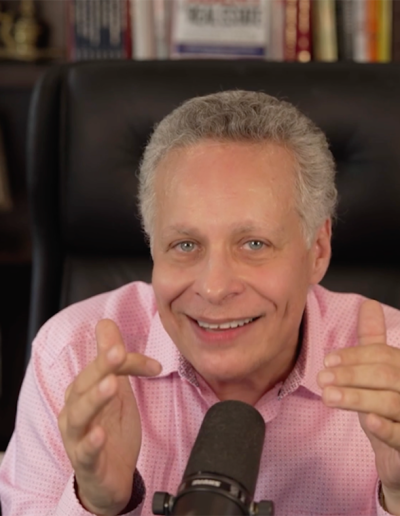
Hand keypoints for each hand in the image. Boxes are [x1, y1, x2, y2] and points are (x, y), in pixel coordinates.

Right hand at [58, 319, 161, 515]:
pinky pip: (85, 451)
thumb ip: (110, 360)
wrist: (110, 476)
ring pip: (80, 415)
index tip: (155, 365)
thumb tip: (106, 323)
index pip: (104, 367)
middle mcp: (75, 410)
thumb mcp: (115, 390)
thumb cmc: (110, 429)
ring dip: (95, 398)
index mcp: (84, 390)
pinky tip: (99, 434)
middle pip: (85, 384)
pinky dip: (90, 442)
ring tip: (111, 385)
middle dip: (102, 367)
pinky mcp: (85, 462)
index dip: (129, 361)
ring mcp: (77, 437)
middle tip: (118, 352)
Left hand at [317, 300, 399, 513]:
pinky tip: (368, 421)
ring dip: (357, 397)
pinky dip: (385, 427)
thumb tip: (368, 304)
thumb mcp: (377, 372)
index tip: (327, 360)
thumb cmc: (386, 409)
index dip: (355, 356)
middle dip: (351, 375)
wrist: (398, 456)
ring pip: (391, 402)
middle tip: (322, 379)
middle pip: (386, 375)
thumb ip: (373, 342)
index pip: (383, 355)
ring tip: (328, 397)